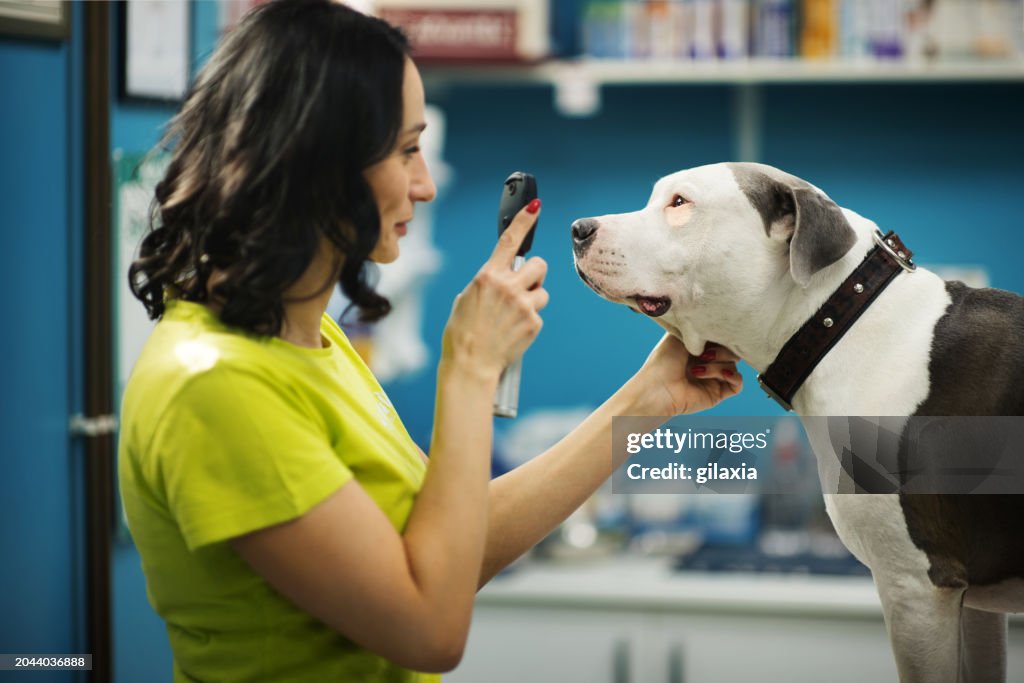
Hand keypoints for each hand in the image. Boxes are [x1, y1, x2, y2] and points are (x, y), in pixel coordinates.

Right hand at [441, 200, 548, 381]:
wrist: (470, 365)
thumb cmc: (462, 333)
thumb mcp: (466, 299)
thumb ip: (487, 284)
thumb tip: (501, 280)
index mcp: (487, 276)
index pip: (510, 241)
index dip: (524, 220)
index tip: (535, 206)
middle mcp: (507, 286)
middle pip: (540, 266)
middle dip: (535, 274)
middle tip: (524, 287)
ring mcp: (523, 304)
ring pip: (542, 291)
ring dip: (532, 299)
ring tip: (514, 316)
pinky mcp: (533, 323)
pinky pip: (538, 314)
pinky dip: (529, 321)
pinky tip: (514, 331)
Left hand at [629, 335, 742, 415]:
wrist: (657, 389)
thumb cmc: (663, 362)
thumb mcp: (679, 335)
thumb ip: (698, 327)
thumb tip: (716, 321)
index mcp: (699, 347)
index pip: (721, 336)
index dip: (720, 335)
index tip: (710, 334)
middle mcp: (708, 361)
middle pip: (732, 349)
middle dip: (721, 350)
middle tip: (703, 354)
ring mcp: (713, 377)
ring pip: (733, 364)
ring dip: (718, 364)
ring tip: (697, 370)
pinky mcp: (717, 392)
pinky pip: (737, 383)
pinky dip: (733, 376)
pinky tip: (721, 374)